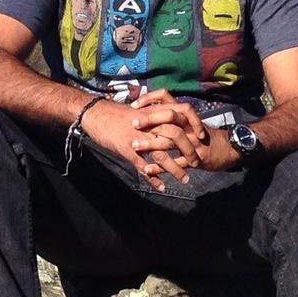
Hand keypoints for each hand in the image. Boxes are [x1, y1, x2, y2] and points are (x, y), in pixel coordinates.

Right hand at [79, 92, 207, 189]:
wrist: (96, 114)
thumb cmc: (116, 112)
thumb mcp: (140, 109)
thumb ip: (156, 114)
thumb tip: (170, 120)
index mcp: (154, 112)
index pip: (183, 112)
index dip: (195, 123)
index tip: (202, 136)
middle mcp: (149, 124)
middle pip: (176, 136)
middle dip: (189, 151)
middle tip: (196, 162)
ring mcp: (138, 138)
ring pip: (162, 154)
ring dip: (175, 169)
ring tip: (184, 180)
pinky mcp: (128, 150)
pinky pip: (143, 167)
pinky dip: (153, 179)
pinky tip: (161, 187)